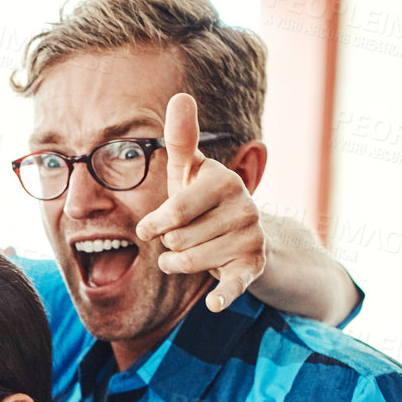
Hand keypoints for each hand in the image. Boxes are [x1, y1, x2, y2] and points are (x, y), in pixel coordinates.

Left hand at [135, 92, 264, 311]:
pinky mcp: (254, 266)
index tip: (147, 231)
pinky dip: (224, 296)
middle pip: (178, 241)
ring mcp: (252, 236)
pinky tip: (214, 304)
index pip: (174, 212)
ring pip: (191, 263)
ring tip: (190, 253)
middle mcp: (244, 206)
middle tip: (182, 238)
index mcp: (222, 180)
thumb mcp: (188, 172)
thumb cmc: (202, 200)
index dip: (156, 226)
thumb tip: (180, 97)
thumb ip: (180, 140)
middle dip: (170, 245)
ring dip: (180, 265)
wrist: (242, 234)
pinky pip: (234, 284)